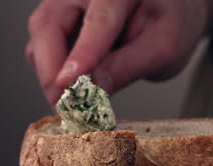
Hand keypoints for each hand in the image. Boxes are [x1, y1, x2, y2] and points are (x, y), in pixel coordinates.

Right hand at [26, 0, 212, 105]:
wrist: (171, 10)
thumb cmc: (171, 23)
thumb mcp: (163, 48)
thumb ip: (129, 66)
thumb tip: (94, 90)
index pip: (99, 21)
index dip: (82, 54)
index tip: (69, 85)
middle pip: (51, 25)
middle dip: (53, 71)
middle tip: (64, 108)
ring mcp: (68, 1)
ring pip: (42, 36)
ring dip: (50, 73)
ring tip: (72, 102)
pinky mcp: (60, 17)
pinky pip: (44, 44)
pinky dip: (53, 69)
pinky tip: (72, 87)